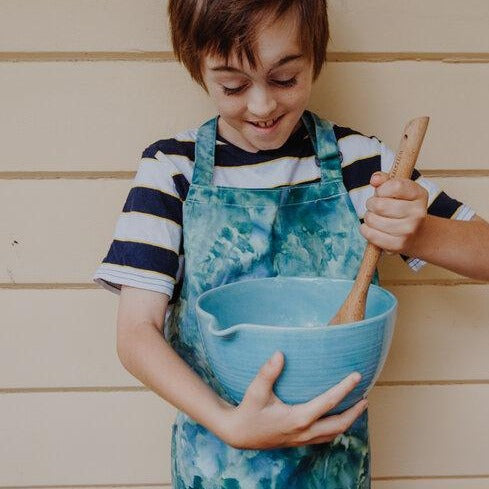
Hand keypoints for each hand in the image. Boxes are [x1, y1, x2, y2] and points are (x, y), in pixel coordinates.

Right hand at [220, 351, 367, 449]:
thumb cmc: (248, 411)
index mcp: (297, 418)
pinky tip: (336, 418)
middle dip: (355, 411)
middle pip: (338, 424)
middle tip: (366, 397)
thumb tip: (279, 353)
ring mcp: (302, 439)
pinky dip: (335, 428)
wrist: (238, 434)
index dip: (344, 388)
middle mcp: (303, 432)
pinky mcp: (298, 441)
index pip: (328, 403)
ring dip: (348, 421)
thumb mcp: (256, 391)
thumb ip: (267, 373)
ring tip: (358, 407)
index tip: (356, 376)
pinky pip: (324, 437)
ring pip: (333, 434)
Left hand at [361, 171, 427, 253]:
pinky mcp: (398, 245)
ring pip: (372, 220)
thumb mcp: (396, 189)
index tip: (381, 192)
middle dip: (371, 204)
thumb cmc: (401, 207)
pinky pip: (371, 235)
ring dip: (368, 217)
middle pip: (380, 205)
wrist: (415, 234)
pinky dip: (365, 230)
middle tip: (375, 206)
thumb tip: (375, 179)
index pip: (395, 186)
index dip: (381, 189)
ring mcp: (409, 230)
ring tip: (375, 217)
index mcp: (419, 194)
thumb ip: (384, 179)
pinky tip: (371, 228)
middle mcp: (418, 213)